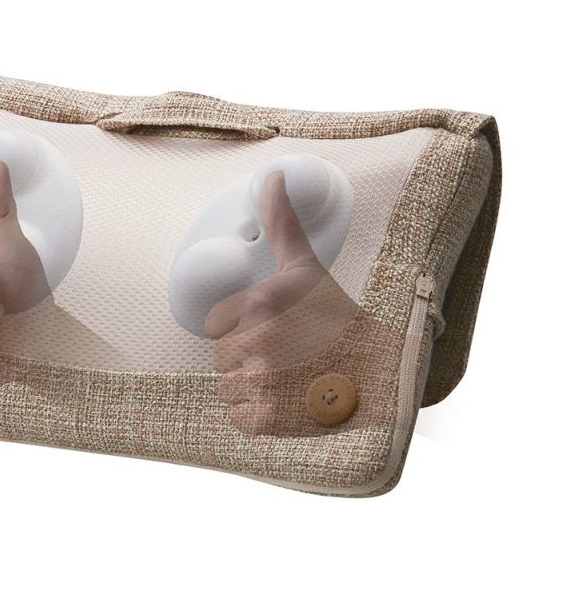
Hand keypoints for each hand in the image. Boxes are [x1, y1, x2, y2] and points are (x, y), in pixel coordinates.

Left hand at [208, 171, 356, 434]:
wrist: (378, 374)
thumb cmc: (339, 318)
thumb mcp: (307, 268)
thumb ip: (282, 225)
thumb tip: (273, 176)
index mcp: (259, 304)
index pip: (217, 326)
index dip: (242, 329)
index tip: (273, 330)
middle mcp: (257, 342)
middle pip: (223, 358)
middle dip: (248, 358)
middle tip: (286, 355)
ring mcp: (262, 383)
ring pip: (229, 388)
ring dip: (252, 387)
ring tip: (288, 378)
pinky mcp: (268, 419)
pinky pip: (240, 416)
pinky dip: (259, 414)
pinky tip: (288, 401)